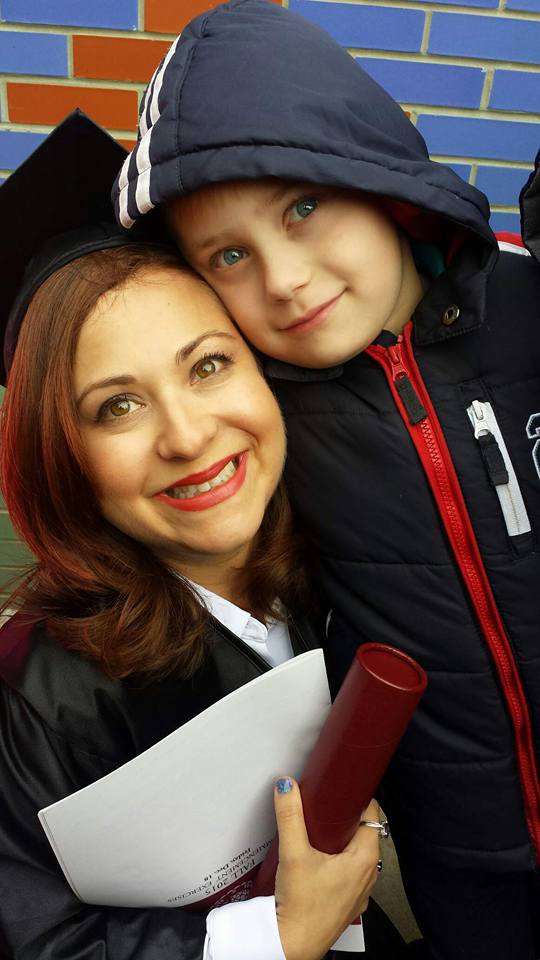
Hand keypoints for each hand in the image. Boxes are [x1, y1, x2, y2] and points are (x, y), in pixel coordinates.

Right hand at [273, 777, 379, 959]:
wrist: (293, 945)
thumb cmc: (301, 907)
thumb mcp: (293, 853)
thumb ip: (290, 815)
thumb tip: (287, 786)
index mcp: (365, 858)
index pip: (372, 814)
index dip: (357, 797)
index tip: (343, 789)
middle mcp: (369, 875)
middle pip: (363, 833)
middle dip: (345, 818)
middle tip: (325, 806)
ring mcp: (360, 891)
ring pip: (356, 854)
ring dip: (341, 841)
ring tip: (319, 831)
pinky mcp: (347, 902)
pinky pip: (349, 872)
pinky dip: (338, 861)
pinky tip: (318, 860)